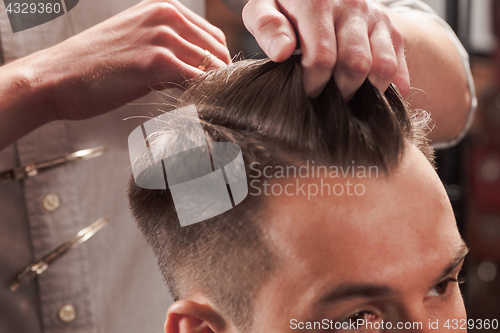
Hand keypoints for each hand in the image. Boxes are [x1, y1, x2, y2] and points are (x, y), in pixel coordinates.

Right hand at [21, 0, 230, 120]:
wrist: (55, 78)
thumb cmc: (93, 66)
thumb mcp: (136, 42)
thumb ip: (169, 48)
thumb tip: (201, 71)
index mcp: (161, 6)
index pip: (211, 34)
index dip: (218, 62)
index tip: (216, 84)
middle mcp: (165, 14)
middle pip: (216, 48)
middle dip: (220, 76)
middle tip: (214, 99)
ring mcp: (161, 35)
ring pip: (210, 64)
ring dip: (212, 87)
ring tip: (201, 105)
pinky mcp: (156, 60)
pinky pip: (197, 79)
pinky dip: (201, 94)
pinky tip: (192, 106)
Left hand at [242, 0, 409, 98]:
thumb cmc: (285, 8)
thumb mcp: (264, 8)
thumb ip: (266, 26)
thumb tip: (282, 52)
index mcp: (317, 1)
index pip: (322, 57)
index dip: (313, 85)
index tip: (305, 93)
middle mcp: (352, 5)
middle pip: (355, 65)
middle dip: (339, 92)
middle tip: (325, 98)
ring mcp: (376, 16)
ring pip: (382, 68)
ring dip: (364, 92)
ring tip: (343, 95)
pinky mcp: (391, 29)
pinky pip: (397, 67)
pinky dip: (386, 88)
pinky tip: (364, 92)